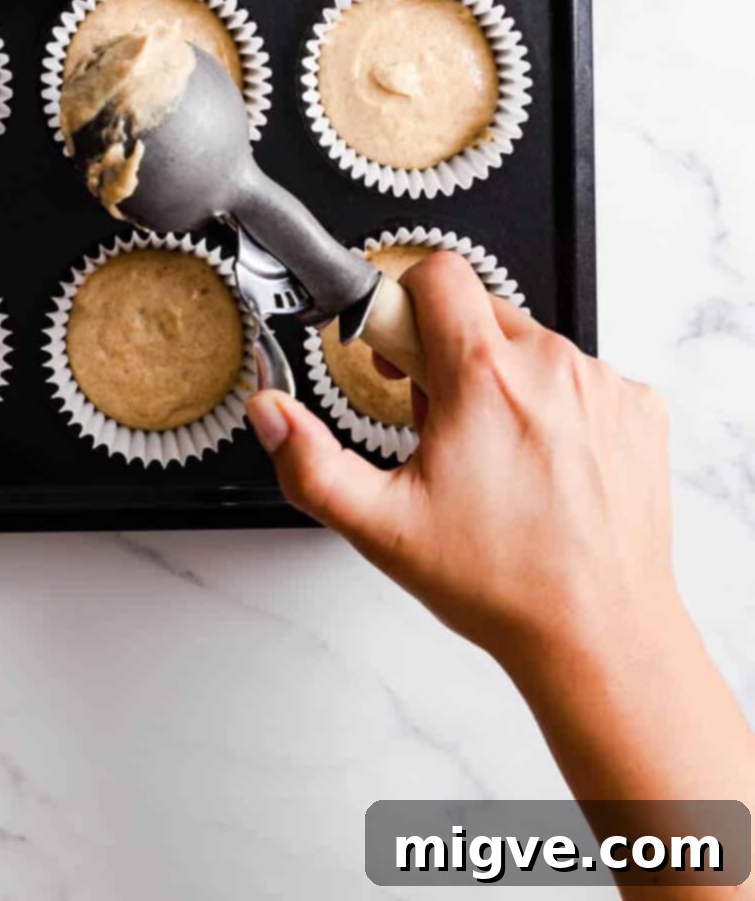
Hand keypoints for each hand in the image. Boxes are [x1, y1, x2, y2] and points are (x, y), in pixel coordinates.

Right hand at [246, 251, 675, 678]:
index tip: (397, 358)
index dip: (403, 305)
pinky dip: (558, 405)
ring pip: (532, 346)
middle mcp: (551, 365)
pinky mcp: (639, 409)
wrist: (599, 634)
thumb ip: (310, 462)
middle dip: (448, 352)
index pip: (438, 274)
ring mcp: (603, 385)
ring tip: (496, 456)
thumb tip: (269, 410)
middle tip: (439, 423)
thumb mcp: (382, 527)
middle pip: (481, 310)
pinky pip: (584, 377)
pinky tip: (546, 465)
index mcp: (484, 377)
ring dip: (504, 380)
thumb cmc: (501, 584)